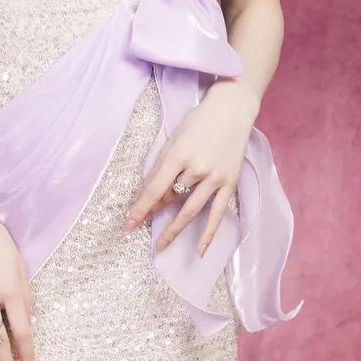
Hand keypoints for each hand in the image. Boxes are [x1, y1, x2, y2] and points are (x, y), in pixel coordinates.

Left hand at [121, 80, 259, 256]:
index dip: (140, 207)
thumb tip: (152, 195)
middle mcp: (197, 168)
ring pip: (190, 209)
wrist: (233, 110)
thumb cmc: (199, 121)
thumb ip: (163, 167)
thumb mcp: (175, 139)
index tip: (128, 223)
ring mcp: (215, 178)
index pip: (155, 188)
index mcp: (178, 155)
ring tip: (161, 245)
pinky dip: (209, 233)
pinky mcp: (230, 183)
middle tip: (137, 230)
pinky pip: (218, 213)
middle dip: (152, 216)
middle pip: (171, 199)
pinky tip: (200, 250)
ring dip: (174, 229)